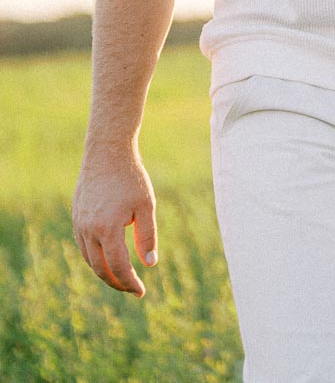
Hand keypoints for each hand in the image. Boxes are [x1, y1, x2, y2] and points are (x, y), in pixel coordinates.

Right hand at [72, 147, 157, 295]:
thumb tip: (149, 264)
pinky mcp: (76, 216)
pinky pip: (83, 246)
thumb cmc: (131, 177)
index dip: (130, 282)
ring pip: (89, 260)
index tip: (141, 291)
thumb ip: (147, 236)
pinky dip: (94, 257)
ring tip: (122, 276)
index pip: (118, 267)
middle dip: (117, 282)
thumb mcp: (146, 205)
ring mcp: (79, 224)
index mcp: (108, 229)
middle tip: (132, 288)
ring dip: (104, 272)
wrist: (107, 151)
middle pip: (100, 269)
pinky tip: (108, 257)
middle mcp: (89, 230)